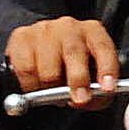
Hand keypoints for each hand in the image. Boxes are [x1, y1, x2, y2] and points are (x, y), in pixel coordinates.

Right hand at [4, 15, 120, 109]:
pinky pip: (26, 70)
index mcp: (92, 33)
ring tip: (53, 89)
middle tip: (78, 99)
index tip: (106, 89)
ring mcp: (44, 30)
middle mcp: (69, 27)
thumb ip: (95, 92)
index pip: (103, 48)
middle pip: (74, 54)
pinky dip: (31, 85)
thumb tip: (85, 102)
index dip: (107, 70)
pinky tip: (36, 84)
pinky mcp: (21, 38)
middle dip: (78, 80)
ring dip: (51, 88)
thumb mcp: (90, 75)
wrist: (41, 49)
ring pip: (48, 69)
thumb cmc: (70, 65)